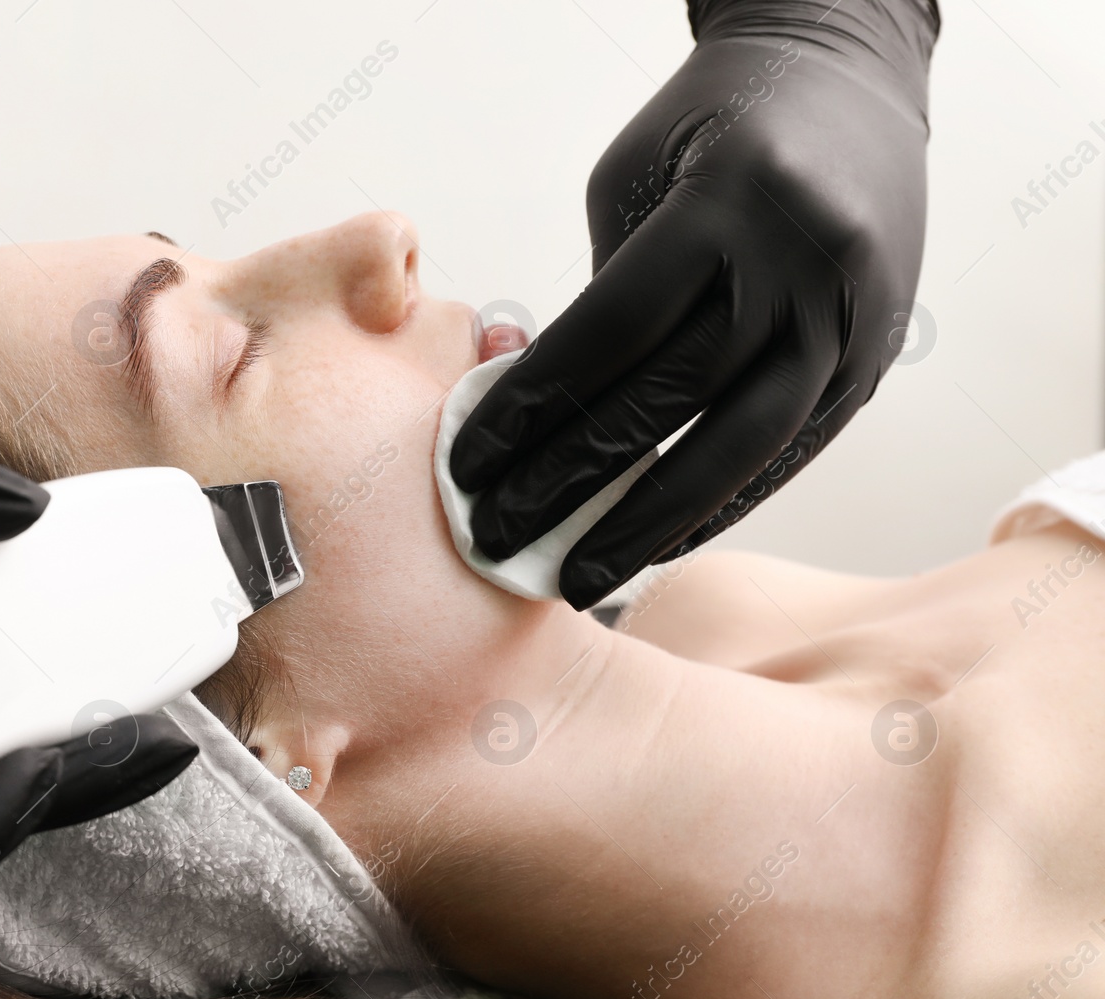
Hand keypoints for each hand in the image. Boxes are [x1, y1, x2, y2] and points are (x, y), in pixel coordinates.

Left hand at [451, 0, 938, 607]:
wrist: (847, 74)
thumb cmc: (713, 122)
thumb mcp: (636, 176)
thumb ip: (602, 290)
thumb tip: (543, 412)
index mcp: (725, 204)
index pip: (609, 333)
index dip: (531, 408)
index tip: (468, 465)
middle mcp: (797, 265)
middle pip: (667, 400)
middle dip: (569, 481)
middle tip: (496, 536)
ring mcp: (848, 315)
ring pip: (739, 447)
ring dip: (648, 524)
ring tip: (577, 579)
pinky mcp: (874, 356)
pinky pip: (793, 452)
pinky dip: (723, 504)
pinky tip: (661, 543)